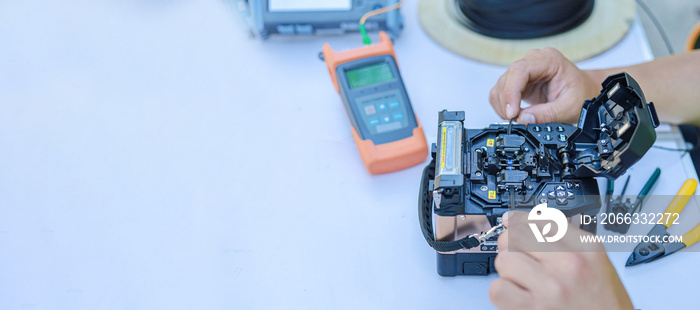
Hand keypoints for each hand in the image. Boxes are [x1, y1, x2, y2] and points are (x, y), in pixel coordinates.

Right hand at [489, 48, 599, 123]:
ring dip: (503, 105)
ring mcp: (524, 71)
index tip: (512, 112)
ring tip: (516, 118)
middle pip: (507, 78)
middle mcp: (533, 61)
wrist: (584, 93)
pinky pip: (501, 92)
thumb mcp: (570, 107)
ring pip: (500, 86)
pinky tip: (515, 114)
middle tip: (515, 120)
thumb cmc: (581, 94)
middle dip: (506, 102)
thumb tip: (523, 119)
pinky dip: (503, 106)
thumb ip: (548, 114)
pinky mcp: (518, 82)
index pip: (519, 70)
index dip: (511, 92)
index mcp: (548, 60)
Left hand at [489, 211, 633, 309]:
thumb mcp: (596, 263)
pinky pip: (498, 289)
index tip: (512, 223)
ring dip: (508, 271)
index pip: (538, 219)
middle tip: (520, 259)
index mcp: (585, 248)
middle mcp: (569, 264)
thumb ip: (563, 240)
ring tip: (524, 281)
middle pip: (515, 236)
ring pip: (504, 261)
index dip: (519, 221)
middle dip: (511, 246)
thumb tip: (520, 221)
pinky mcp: (533, 309)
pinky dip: (503, 293)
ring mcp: (550, 287)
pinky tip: (518, 296)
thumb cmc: (603, 304)